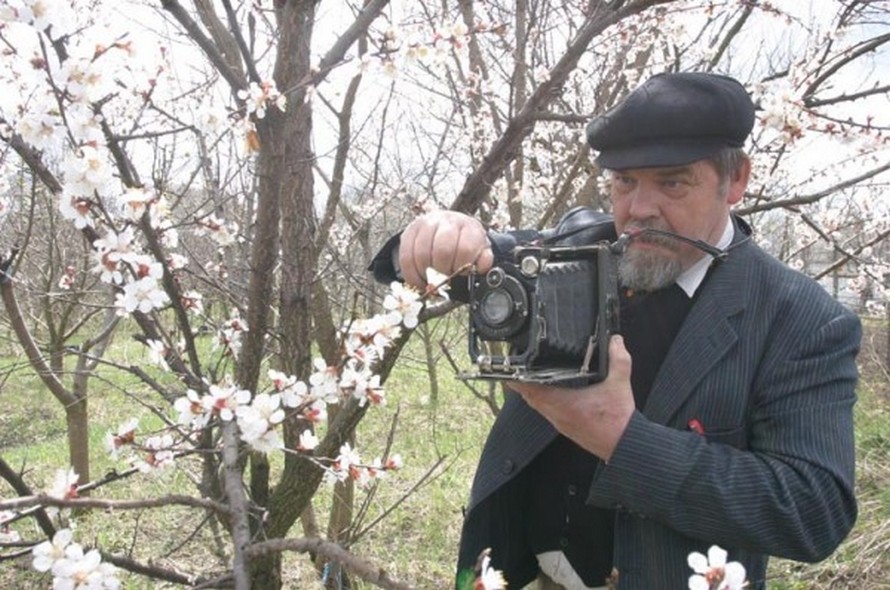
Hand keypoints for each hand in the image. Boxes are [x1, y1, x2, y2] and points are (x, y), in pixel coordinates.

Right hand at [398, 210, 493, 287]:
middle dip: (444, 270)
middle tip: (446, 275)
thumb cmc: (465, 242)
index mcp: (469, 226)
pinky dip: (411, 274)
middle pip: (442, 251)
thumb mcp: (480, 250)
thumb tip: (481, 267)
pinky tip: (419, 280)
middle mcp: (447, 221)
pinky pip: (405, 256)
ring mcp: (426, 223)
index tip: (460, 273)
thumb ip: (484, 260)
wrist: (449, 225)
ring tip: (432, 277)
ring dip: (427, 273)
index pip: (465, 248)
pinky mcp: (409, 230)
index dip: (461, 267)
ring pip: (421, 254)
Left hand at [509, 335, 634, 461]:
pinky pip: (547, 412)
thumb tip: (616, 340)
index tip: (511, 367)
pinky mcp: (566, 428)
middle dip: (522, 382)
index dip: (517, 378)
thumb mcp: (620, 384)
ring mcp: (560, 423)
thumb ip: (618, 359)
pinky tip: (551, 393)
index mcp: (562, 403)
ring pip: (537, 406)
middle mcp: (556, 414)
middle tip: (519, 367)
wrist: (624, 445)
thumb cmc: (618, 420)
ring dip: (532, 392)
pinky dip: (544, 401)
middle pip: (529, 397)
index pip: (530, 389)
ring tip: (530, 376)